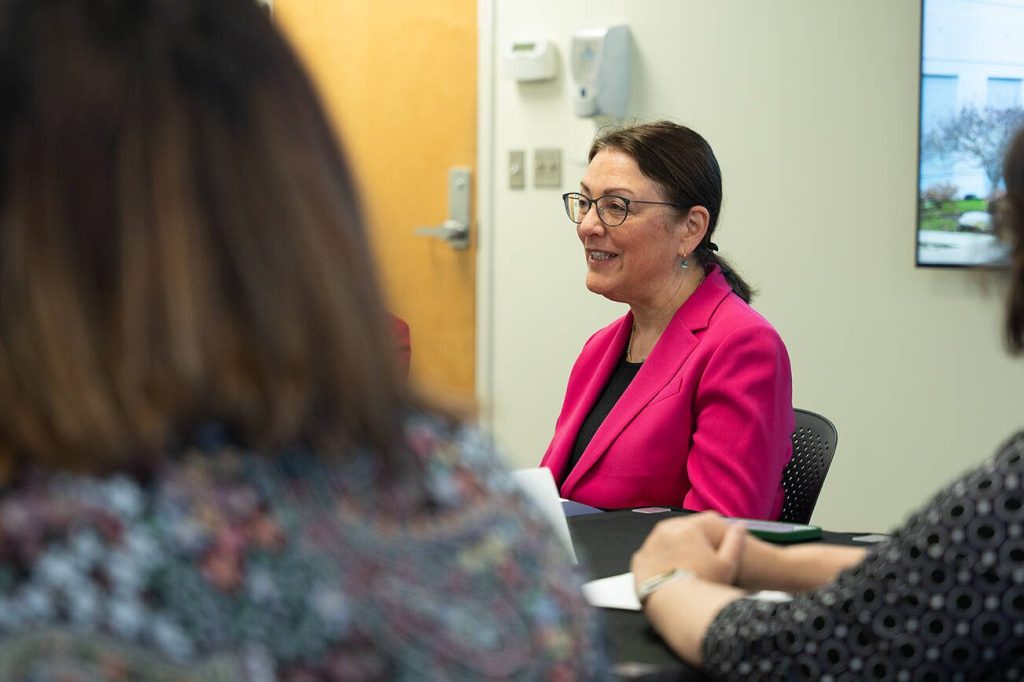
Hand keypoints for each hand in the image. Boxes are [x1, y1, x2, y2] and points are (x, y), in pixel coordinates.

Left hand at [631, 512, 745, 586]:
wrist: (676, 607)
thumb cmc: (705, 585)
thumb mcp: (728, 564)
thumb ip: (735, 540)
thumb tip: (740, 525)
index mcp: (689, 527)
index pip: (705, 522)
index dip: (714, 536)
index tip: (715, 550)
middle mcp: (667, 530)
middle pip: (683, 531)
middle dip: (691, 543)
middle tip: (700, 564)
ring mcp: (650, 544)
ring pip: (666, 542)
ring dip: (673, 551)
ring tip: (685, 572)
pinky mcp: (638, 560)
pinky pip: (651, 557)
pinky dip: (658, 563)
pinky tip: (668, 576)